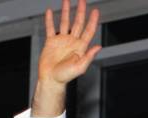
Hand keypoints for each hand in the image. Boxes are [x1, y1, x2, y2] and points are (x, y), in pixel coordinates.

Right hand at [32, 0, 100, 115]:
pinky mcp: (51, 42)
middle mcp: (72, 42)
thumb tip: (99, 46)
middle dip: (80, 11)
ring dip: (66, 11)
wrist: (51, 79)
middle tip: (82, 0)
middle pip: (78, 23)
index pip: (88, 31)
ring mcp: (62, 41)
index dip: (92, 21)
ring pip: (65, 22)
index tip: (95, 10)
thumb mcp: (80, 67)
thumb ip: (89, 56)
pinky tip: (49, 11)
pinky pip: (50, 28)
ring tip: (67, 1)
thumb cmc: (65, 77)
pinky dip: (49, 19)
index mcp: (80, 47)